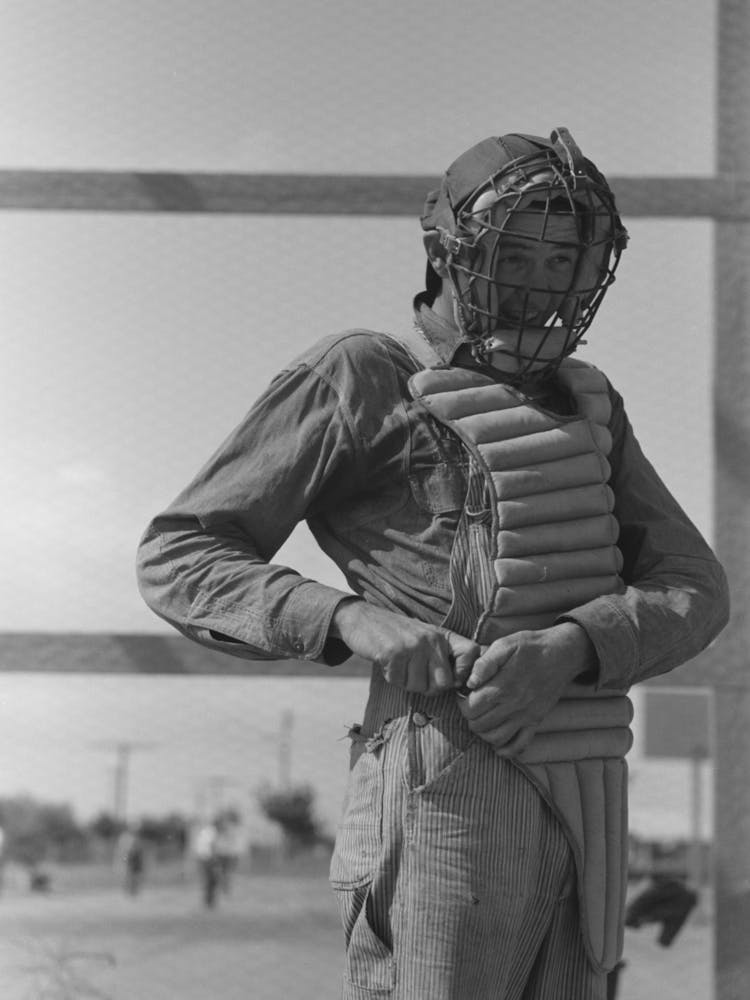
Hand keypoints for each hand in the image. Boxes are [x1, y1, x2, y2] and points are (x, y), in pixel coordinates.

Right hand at [330, 599, 479, 695]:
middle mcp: (431, 639)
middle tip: (414, 676)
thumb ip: (442, 657)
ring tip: (398, 664)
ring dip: (405, 682)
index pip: (471, 653)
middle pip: (443, 683)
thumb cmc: (396, 634)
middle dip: (427, 687)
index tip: (451, 680)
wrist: (362, 619)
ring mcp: (412, 645)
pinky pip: (398, 681)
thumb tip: (458, 685)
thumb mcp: (424, 638)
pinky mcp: (393, 653)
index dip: (464, 672)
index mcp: (442, 636)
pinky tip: (387, 661)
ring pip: (418, 686)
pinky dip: (390, 677)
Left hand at [456, 623, 596, 755]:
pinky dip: (505, 749)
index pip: (471, 707)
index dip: (462, 703)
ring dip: (483, 732)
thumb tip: (470, 682)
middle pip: (480, 725)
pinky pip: (519, 745)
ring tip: (483, 718)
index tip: (464, 694)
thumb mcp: (505, 644)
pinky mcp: (536, 721)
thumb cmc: (531, 646)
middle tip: (472, 704)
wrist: (563, 653)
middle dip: (470, 717)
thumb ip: (485, 663)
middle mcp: (514, 705)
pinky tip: (498, 742)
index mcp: (503, 686)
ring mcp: (526, 716)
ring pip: (496, 738)